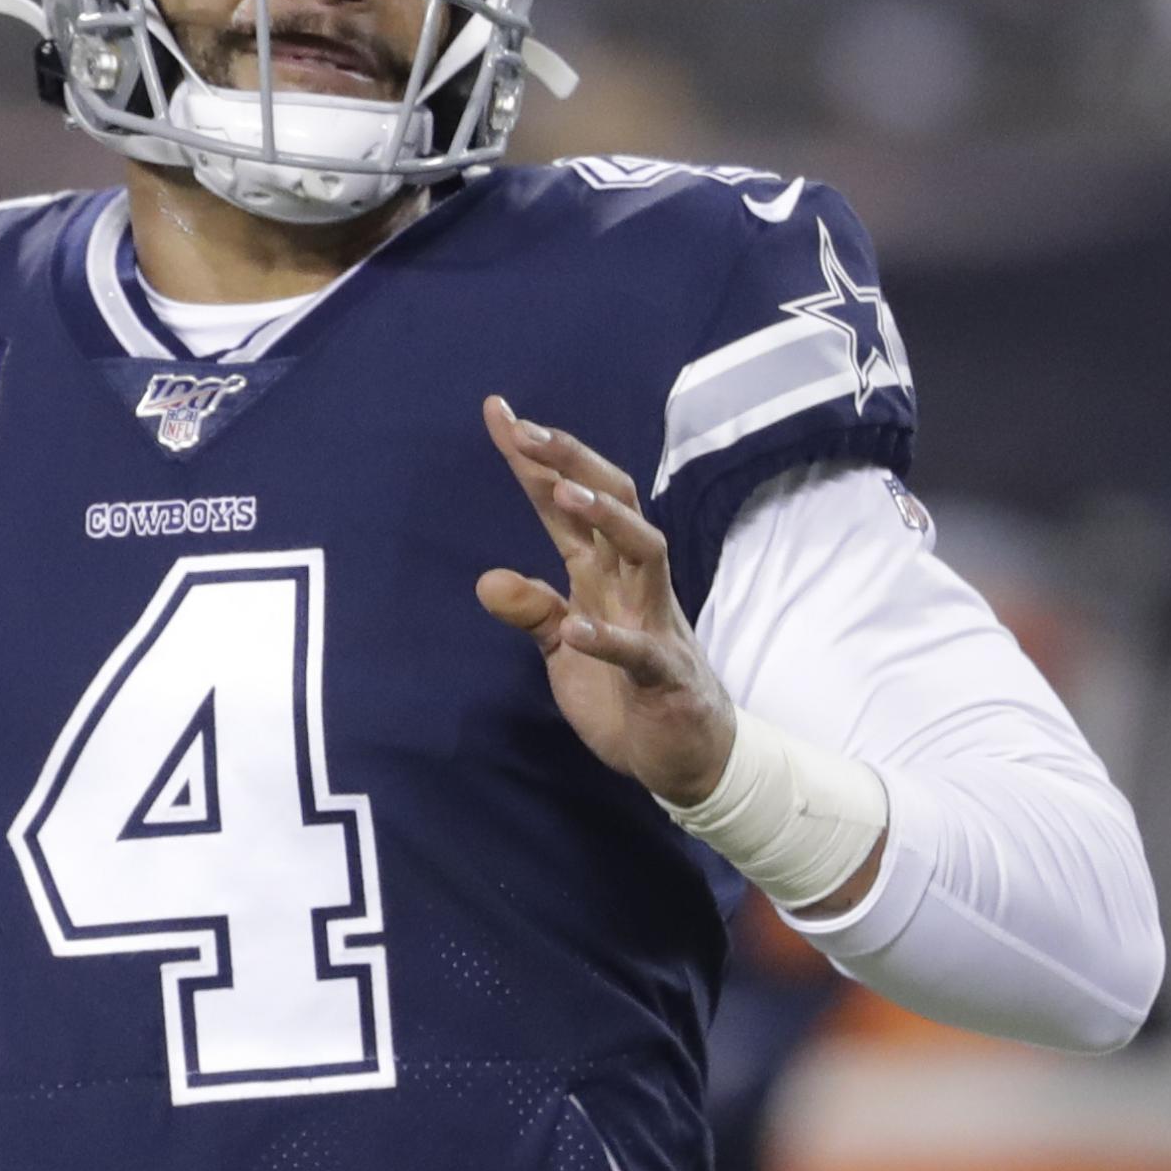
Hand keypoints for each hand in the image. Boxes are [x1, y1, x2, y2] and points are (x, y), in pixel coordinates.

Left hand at [476, 395, 737, 805]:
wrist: (682, 758)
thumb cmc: (624, 692)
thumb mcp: (562, 648)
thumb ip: (532, 609)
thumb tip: (487, 578)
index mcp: (601, 573)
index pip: (565, 504)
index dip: (533, 460)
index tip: (497, 412)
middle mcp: (632, 584)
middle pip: (613, 503)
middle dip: (572, 463)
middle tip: (526, 430)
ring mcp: (655, 624)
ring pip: (645, 551)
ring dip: (607, 520)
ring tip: (562, 495)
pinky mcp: (666, 674)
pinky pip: (641, 650)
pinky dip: (610, 638)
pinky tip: (579, 629)